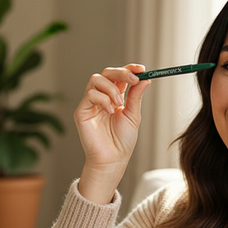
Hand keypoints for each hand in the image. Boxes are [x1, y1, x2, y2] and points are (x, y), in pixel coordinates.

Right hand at [74, 65, 150, 203]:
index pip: (120, 76)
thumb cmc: (122, 141)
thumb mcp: (133, 115)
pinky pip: (90, 94)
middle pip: (107, 73)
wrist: (113, 159)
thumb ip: (136, 96)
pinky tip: (110, 111)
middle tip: (133, 79)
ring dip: (112, 88)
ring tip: (119, 104)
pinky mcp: (81, 111)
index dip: (129, 69)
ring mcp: (90, 103)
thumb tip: (145, 79)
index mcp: (115, 96)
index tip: (142, 69)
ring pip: (96, 79)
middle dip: (121, 73)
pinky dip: (103, 99)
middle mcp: (102, 97)